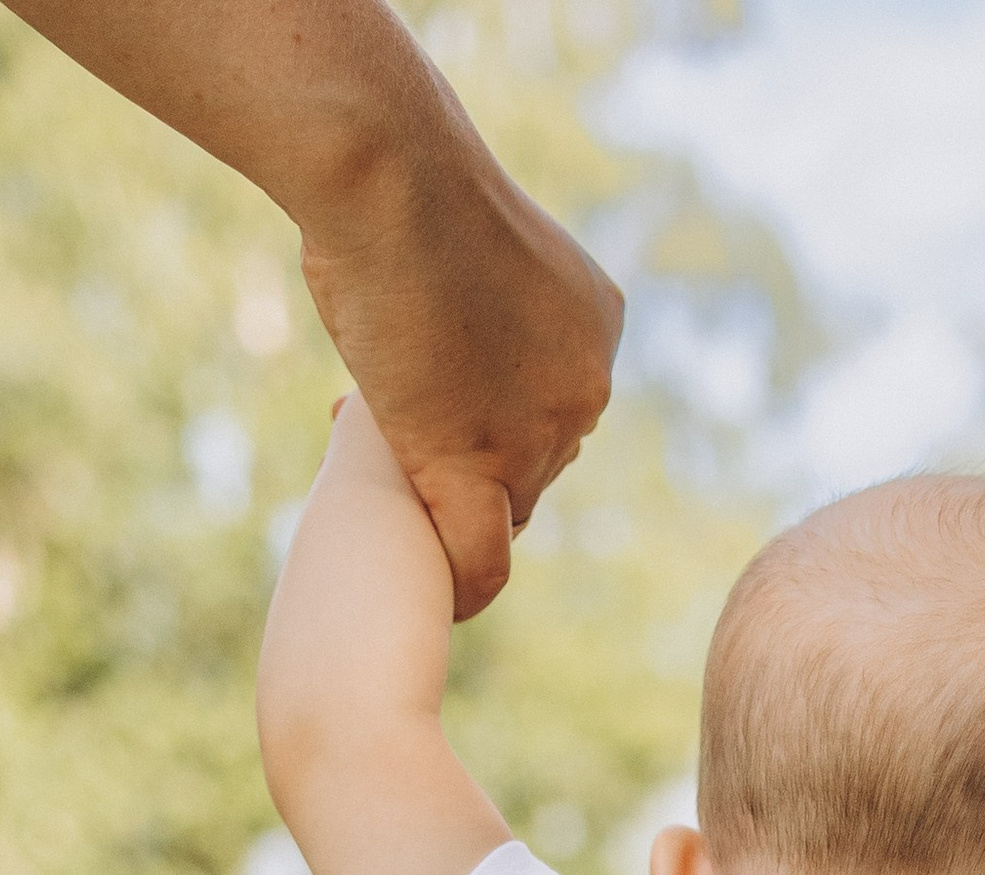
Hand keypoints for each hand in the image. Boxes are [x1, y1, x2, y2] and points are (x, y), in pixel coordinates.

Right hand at [301, 121, 621, 618]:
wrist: (388, 172)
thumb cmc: (405, 187)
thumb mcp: (475, 252)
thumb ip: (487, 317)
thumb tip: (451, 360)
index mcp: (597, 330)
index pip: (551, 412)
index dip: (490, 413)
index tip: (433, 388)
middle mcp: (588, 389)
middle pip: (535, 466)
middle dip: (470, 455)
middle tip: (397, 413)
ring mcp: (542, 433)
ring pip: (507, 511)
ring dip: (447, 497)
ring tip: (387, 444)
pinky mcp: (485, 467)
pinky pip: (484, 560)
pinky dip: (464, 585)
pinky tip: (441, 593)